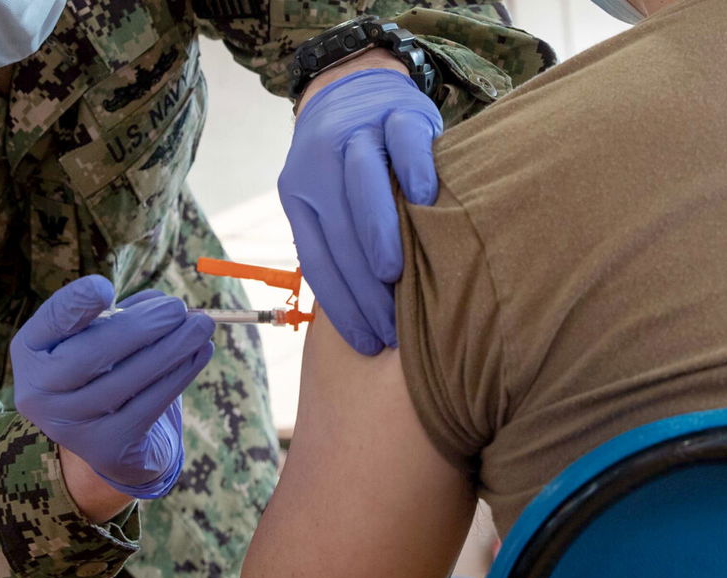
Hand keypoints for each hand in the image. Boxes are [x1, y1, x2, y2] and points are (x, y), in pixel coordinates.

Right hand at [10, 276, 214, 498]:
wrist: (106, 435)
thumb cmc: (102, 368)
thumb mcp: (97, 335)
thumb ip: (120, 313)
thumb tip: (161, 303)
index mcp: (31, 350)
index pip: (50, 322)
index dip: (74, 305)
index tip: (105, 288)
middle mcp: (38, 392)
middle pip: (89, 355)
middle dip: (140, 328)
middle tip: (177, 308)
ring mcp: (69, 425)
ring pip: (124, 382)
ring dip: (170, 350)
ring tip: (201, 326)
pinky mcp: (105, 447)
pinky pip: (148, 406)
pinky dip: (179, 376)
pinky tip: (201, 353)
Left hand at [280, 64, 442, 355]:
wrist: (356, 86)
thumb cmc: (347, 164)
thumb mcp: (326, 198)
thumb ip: (336, 241)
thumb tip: (359, 314)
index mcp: (299, 192)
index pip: (317, 259)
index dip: (341, 306)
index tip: (367, 342)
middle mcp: (320, 163)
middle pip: (338, 231)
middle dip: (362, 286)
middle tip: (391, 328)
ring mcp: (358, 133)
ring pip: (362, 185)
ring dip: (378, 234)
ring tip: (395, 277)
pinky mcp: (397, 112)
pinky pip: (404, 143)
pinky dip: (414, 170)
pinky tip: (427, 201)